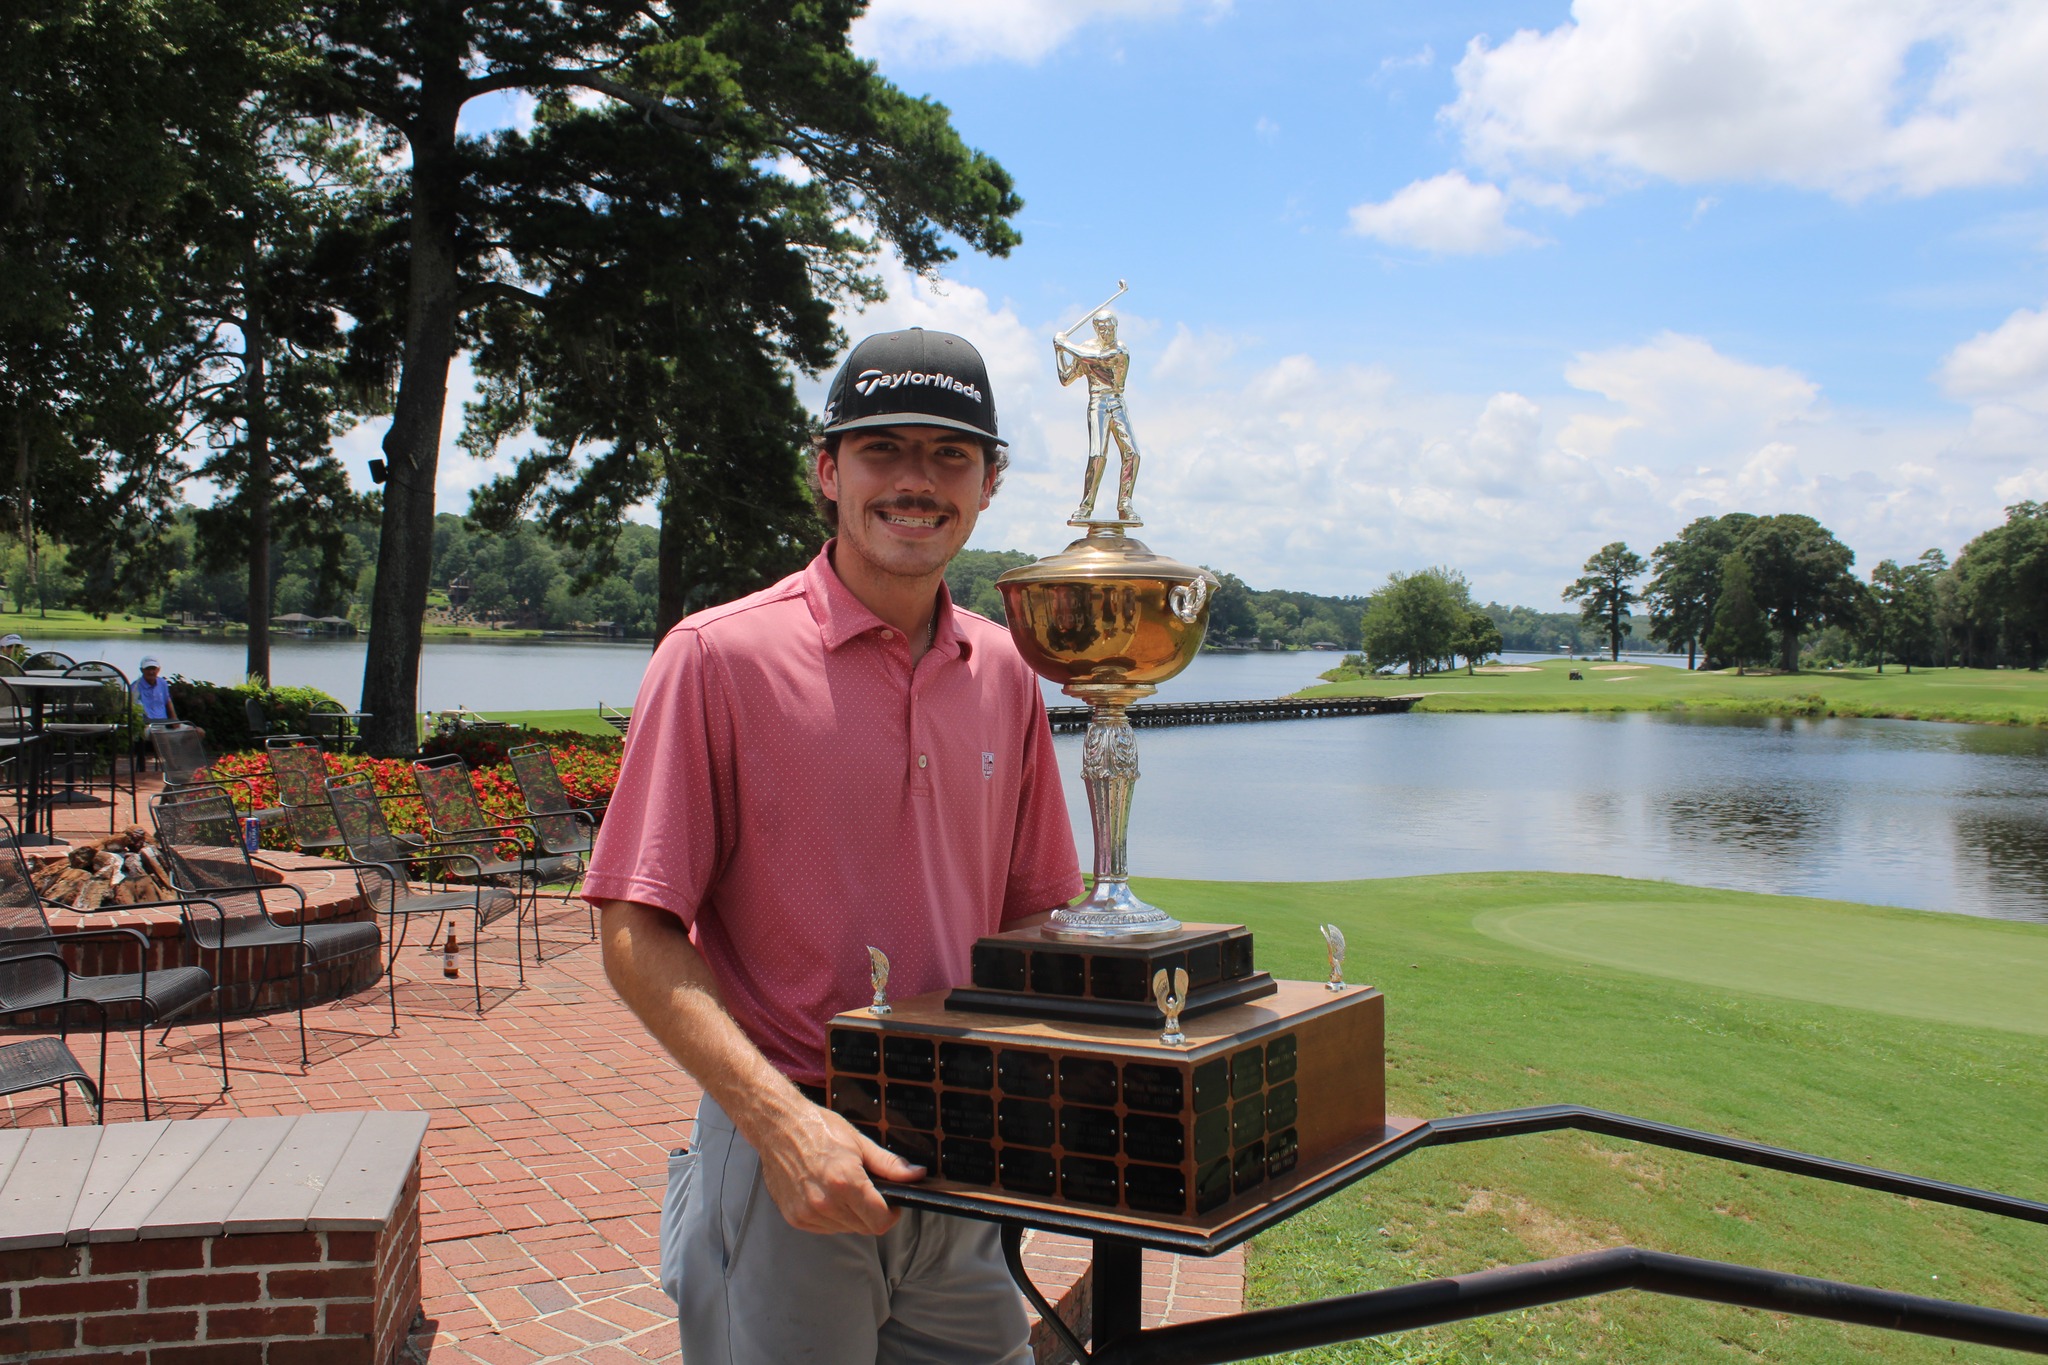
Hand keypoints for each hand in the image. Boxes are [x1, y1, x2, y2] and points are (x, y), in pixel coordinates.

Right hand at [750, 1099, 924, 1236]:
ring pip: (845, 1229)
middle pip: (864, 1228)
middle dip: (872, 1213)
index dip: (891, 1214)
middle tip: (866, 1190)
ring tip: (842, 1188)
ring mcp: (807, 1212)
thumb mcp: (859, 1142)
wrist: (778, 1127)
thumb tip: (918, 1174)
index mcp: (845, 1182)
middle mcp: (825, 1202)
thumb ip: (890, 1165)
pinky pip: (825, 1228)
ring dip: (851, 1216)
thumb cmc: (819, 1129)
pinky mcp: (794, 1218)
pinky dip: (831, 1216)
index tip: (891, 1202)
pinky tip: (826, 1193)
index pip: (880, 1222)